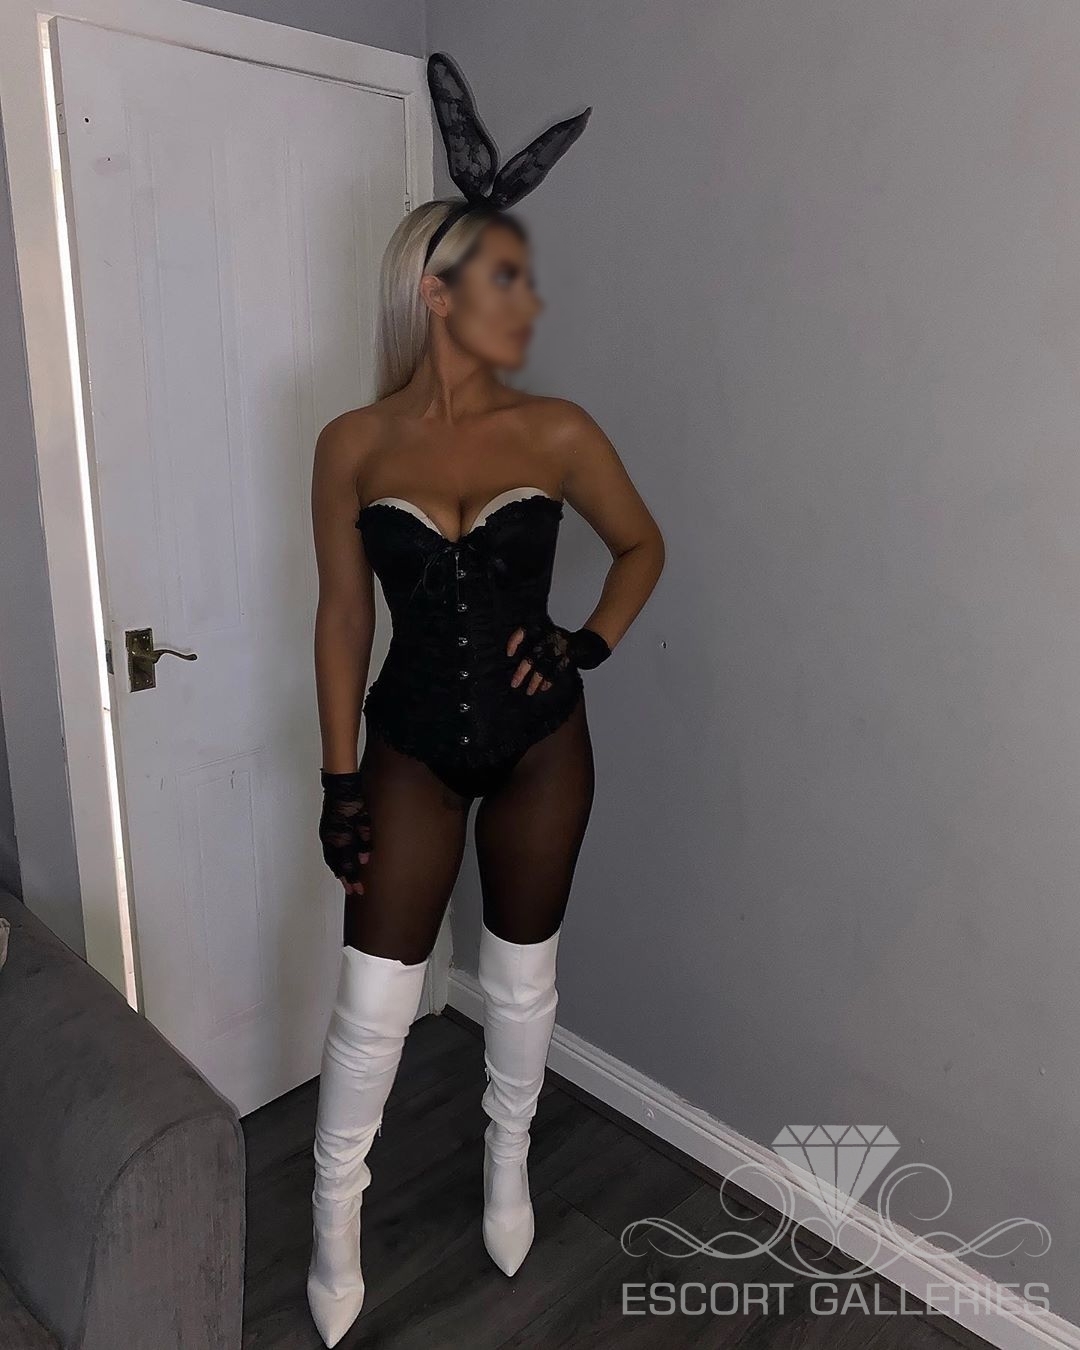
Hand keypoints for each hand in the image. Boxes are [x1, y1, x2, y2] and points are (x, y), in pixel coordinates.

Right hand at [319, 769, 371, 894]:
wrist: (339, 787)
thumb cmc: (354, 802)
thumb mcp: (364, 821)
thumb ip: (365, 842)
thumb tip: (364, 860)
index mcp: (342, 838)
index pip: (348, 865)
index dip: (353, 879)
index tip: (358, 890)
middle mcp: (331, 840)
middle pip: (337, 866)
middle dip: (345, 879)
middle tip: (352, 890)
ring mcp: (326, 836)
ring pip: (330, 860)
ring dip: (337, 872)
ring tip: (345, 881)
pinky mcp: (324, 832)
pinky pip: (327, 853)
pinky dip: (332, 862)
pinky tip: (337, 865)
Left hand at [507, 620, 611, 694]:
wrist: (586, 643)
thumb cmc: (562, 641)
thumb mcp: (548, 635)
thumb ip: (534, 643)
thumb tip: (517, 662)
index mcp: (543, 630)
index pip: (524, 631)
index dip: (515, 641)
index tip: (508, 653)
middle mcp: (550, 638)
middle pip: (532, 656)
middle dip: (522, 671)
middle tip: (514, 683)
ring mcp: (560, 647)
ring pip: (543, 666)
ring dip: (534, 681)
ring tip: (528, 691)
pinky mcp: (569, 657)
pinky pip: (556, 671)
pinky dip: (548, 680)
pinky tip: (542, 687)